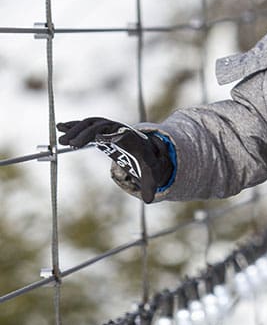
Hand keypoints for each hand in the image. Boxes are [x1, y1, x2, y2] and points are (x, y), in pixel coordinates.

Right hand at [57, 118, 173, 202]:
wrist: (142, 146)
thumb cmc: (144, 159)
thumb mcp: (149, 172)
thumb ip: (149, 185)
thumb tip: (149, 200)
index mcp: (132, 139)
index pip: (122, 135)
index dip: (111, 136)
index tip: (100, 139)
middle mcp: (118, 129)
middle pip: (102, 126)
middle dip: (86, 133)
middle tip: (72, 144)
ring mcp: (108, 127)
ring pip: (91, 124)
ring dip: (76, 130)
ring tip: (62, 141)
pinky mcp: (98, 129)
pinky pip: (85, 125)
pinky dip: (72, 124)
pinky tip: (59, 126)